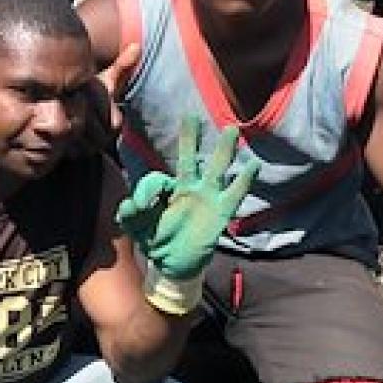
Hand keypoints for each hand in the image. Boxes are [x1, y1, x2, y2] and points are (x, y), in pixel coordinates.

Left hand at [117, 117, 258, 282]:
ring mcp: (206, 199)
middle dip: (189, 138)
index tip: (142, 207)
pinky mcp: (220, 213)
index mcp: (166, 191)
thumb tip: (133, 202)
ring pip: (215, 169)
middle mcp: (187, 189)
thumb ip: (129, 214)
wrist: (174, 266)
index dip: (148, 190)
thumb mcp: (137, 228)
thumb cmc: (155, 242)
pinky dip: (244, 180)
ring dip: (223, 150)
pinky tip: (253, 165)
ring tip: (231, 130)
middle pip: (188, 158)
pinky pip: (234, 194)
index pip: (157, 178)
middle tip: (190, 116)